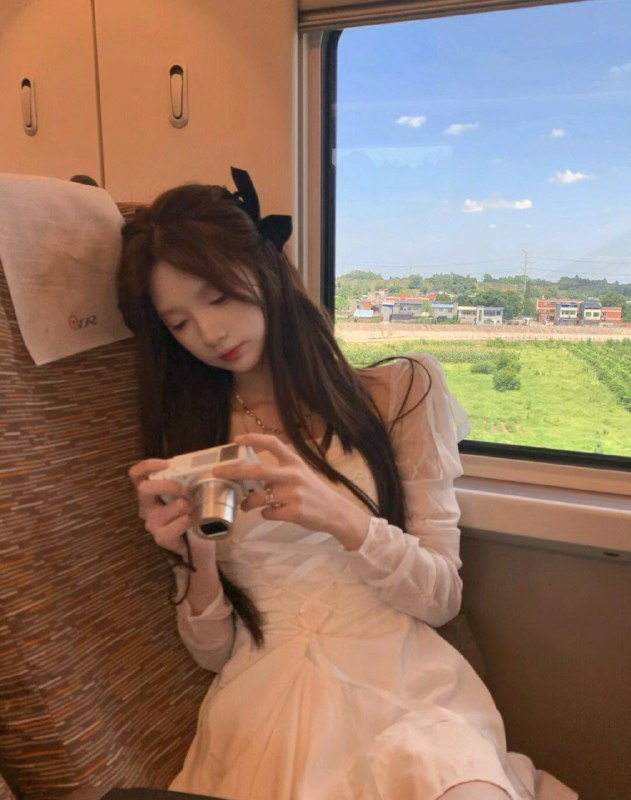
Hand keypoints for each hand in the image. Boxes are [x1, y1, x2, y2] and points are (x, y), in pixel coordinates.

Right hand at [128, 458, 195, 556]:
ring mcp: (151, 523)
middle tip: (186, 491)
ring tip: (193, 510)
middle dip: (171, 486)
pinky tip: (191, 523)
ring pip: (177, 504)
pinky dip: (191, 520)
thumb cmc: (185, 510)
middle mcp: (145, 506)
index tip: (166, 464)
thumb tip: (202, 467)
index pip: (136, 474)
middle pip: (145, 488)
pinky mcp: (161, 537)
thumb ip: (183, 478)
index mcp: (148, 492)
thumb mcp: (182, 491)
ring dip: (190, 505)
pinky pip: (182, 522)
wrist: (191, 540)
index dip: (148, 465)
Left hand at [211, 433, 371, 549]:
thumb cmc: (313, 491)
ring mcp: (293, 494)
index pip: (273, 443)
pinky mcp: (294, 512)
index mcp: (294, 462)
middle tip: (218, 472)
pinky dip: (266, 514)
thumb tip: (249, 474)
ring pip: (259, 498)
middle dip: (234, 471)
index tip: (236, 439)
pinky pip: (268, 513)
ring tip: (246, 505)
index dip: (253, 439)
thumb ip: (279, 470)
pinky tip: (274, 512)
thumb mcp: (300, 473)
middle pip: (258, 471)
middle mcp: (293, 475)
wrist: (334, 511)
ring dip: (248, 503)